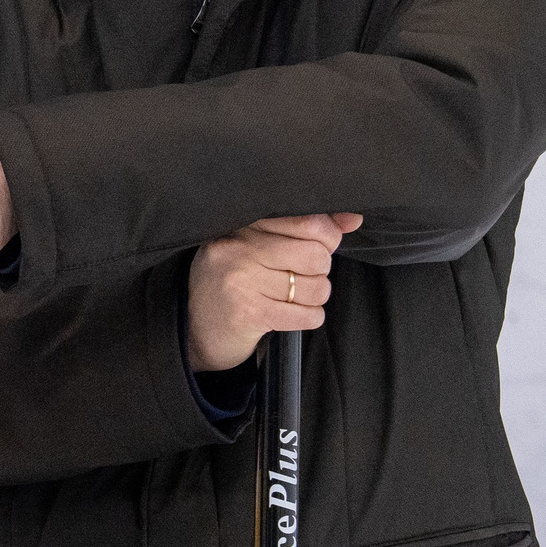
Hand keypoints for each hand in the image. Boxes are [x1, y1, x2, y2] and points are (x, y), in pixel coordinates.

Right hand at [186, 213, 362, 372]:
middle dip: (319, 271)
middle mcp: (237, 248)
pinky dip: (309, 317)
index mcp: (241, 224)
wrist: (193, 328)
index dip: (327, 237)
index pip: (307, 221)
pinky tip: (291, 314)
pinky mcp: (248, 313)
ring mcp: (240, 281)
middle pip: (316, 255)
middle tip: (300, 277)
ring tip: (292, 297)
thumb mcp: (258, 246)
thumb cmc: (233, 281)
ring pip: (315, 287)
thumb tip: (353, 218)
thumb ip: (305, 228)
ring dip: (314, 297)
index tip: (319, 246)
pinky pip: (307, 315)